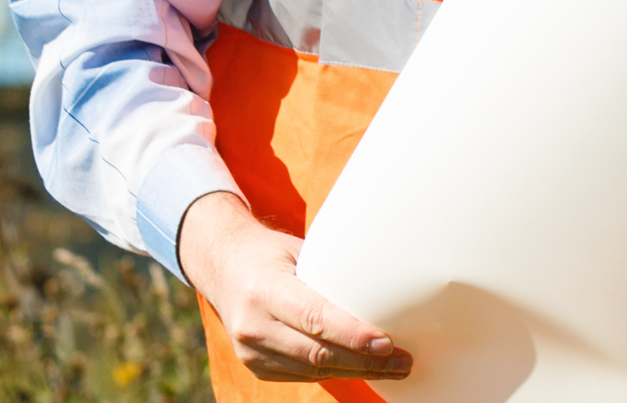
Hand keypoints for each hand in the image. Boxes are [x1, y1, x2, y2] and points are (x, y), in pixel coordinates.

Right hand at [178, 191, 410, 383]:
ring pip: (313, 369)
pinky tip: (363, 368)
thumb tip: (385, 284)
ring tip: (394, 368)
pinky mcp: (255, 366)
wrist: (222, 267)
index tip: (386, 343)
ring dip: (357, 371)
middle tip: (403, 361)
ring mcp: (250, 351)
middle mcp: (253, 325)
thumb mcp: (299, 250)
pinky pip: (302, 375)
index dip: (352, 335)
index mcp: (265, 290)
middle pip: (317, 352)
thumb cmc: (271, 253)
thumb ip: (331, 272)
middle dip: (364, 360)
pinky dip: (336, 371)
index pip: (315, 318)